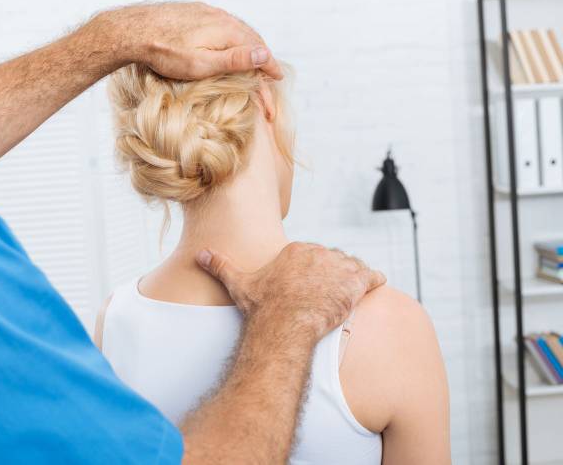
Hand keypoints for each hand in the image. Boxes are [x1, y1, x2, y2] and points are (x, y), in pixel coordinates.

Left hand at [98, 2, 282, 80]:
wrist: (133, 30)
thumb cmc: (165, 52)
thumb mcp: (202, 64)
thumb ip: (234, 60)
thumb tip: (264, 55)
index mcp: (227, 31)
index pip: (258, 50)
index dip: (270, 66)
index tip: (278, 78)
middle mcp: (221, 17)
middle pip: (251, 38)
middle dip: (262, 57)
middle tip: (269, 75)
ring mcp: (207, 12)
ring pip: (237, 30)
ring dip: (249, 46)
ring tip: (254, 61)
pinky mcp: (195, 11)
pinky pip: (223, 24)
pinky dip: (233, 37)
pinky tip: (228, 44)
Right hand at [196, 242, 386, 339]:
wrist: (286, 325)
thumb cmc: (264, 307)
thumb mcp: (240, 283)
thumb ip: (221, 265)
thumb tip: (200, 254)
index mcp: (295, 249)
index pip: (312, 255)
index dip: (314, 271)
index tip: (312, 285)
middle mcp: (318, 252)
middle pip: (332, 260)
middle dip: (333, 274)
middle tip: (331, 294)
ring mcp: (338, 266)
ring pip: (352, 267)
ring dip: (353, 279)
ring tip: (350, 294)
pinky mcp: (355, 281)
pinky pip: (372, 276)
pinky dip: (374, 281)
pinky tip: (374, 287)